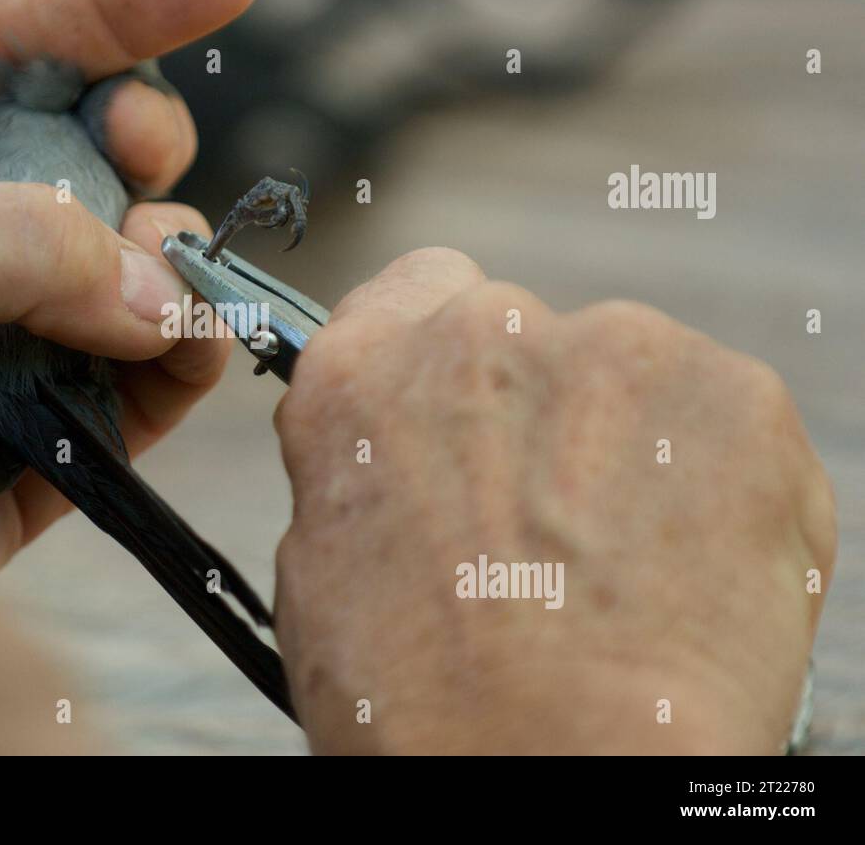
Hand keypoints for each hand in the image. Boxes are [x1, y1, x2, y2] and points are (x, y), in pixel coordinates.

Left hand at [0, 0, 260, 562]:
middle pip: (90, 146)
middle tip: (143, 158)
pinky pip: (157, 369)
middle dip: (138, 137)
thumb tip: (154, 286)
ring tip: (158, 284)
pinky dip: (189, 353)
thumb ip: (6, 237)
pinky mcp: (58, 421)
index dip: (116, 3)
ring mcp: (12, 325)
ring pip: (139, 259)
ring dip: (170, 257)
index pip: (5, 43)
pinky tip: (186, 343)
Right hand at [272, 248, 836, 753]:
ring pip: (628, 379)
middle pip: (526, 335)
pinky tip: (686, 572)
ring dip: (626, 447)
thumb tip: (403, 455)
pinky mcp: (733, 395)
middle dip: (539, 410)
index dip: (447, 354)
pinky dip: (715, 483)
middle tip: (548, 525)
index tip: (471, 406)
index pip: (417, 287)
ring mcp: (617, 348)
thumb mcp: (327, 574)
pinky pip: (718, 423)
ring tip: (620, 569)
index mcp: (364, 370)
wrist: (561, 774)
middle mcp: (484, 330)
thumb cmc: (426, 710)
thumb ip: (362, 471)